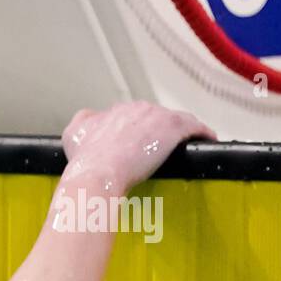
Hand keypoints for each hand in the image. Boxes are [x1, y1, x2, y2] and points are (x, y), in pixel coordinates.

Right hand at [61, 101, 215, 192]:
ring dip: (182, 131)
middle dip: (159, 131)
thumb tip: (89, 117)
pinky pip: (195, 127)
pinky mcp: (174, 127)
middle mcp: (137, 108)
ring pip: (176, 120)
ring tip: (186, 145)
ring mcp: (157, 116)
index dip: (138, 131)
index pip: (134, 117)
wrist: (98, 173)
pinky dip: (202, 133)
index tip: (140, 145)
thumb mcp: (73, 134)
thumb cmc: (85, 161)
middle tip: (159, 151)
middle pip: (156, 117)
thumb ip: (83, 121)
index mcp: (116, 111)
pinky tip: (207, 141)